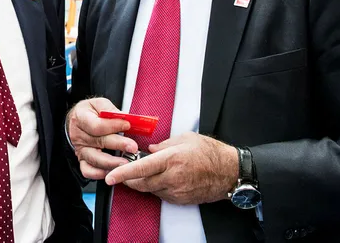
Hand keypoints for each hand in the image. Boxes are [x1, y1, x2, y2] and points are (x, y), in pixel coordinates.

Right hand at [66, 98, 138, 180]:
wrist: (78, 120)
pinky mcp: (82, 160)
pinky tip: (112, 171)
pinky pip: (88, 171)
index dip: (113, 126)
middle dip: (118, 145)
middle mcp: (78, 135)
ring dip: (112, 162)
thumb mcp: (99, 104)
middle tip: (133, 147)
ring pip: (95, 159)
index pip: (97, 125)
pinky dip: (99, 173)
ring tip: (126, 163)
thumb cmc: (91, 112)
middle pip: (98, 142)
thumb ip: (112, 111)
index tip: (128, 125)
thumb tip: (127, 119)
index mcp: (80, 118)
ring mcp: (80, 149)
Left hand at [104, 132, 238, 204]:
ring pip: (149, 190)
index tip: (110, 176)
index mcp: (171, 159)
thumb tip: (150, 150)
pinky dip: (155, 187)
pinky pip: (161, 195)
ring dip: (141, 183)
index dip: (122, 173)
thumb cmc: (210, 152)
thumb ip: (164, 144)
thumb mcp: (185, 139)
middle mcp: (172, 177)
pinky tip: (158, 179)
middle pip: (141, 183)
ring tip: (140, 173)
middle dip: (127, 179)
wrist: (229, 172)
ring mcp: (177, 191)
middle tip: (119, 173)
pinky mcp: (181, 199)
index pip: (140, 169)